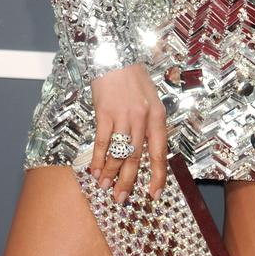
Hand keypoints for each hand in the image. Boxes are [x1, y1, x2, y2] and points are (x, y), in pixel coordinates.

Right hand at [90, 62, 166, 202]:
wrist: (116, 56)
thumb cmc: (134, 79)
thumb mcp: (151, 100)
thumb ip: (150, 125)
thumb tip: (147, 153)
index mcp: (158, 116)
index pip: (160, 152)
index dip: (158, 176)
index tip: (154, 194)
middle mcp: (142, 118)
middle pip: (137, 158)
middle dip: (129, 182)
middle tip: (122, 199)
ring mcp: (123, 116)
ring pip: (118, 153)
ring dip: (110, 174)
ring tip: (105, 188)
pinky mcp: (104, 113)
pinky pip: (101, 142)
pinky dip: (97, 159)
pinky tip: (94, 171)